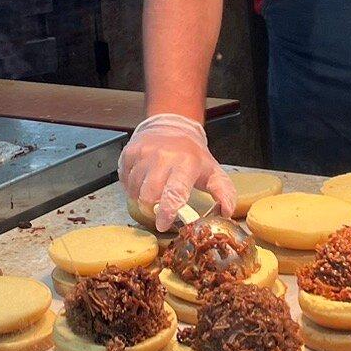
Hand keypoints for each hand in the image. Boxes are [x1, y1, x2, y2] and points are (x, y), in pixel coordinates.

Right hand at [119, 114, 236, 231]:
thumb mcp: (212, 171)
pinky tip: (141, 183)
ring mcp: (144, 154)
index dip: (167, 212)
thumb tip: (226, 212)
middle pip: (149, 195)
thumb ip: (223, 192)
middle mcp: (163, 157)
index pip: (174, 193)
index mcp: (186, 164)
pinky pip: (124, 179)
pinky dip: (131, 186)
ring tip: (151, 195)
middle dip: (151, 209)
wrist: (172, 125)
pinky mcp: (130, 152)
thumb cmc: (192, 155)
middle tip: (157, 210)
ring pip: (134, 189)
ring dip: (140, 198)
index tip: (163, 224)